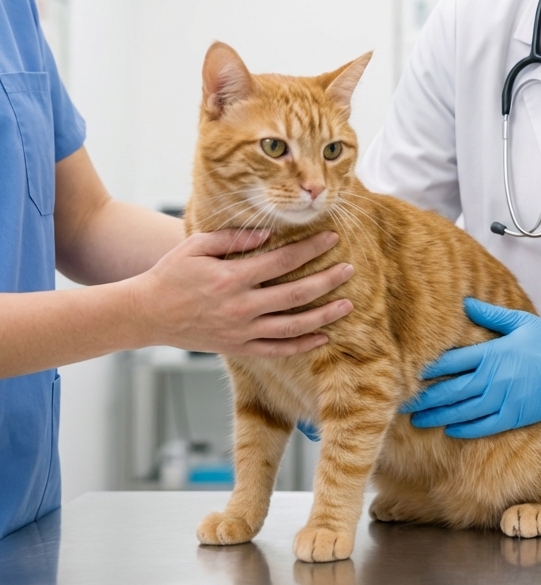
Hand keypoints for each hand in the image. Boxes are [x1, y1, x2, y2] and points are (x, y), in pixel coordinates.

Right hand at [132, 229, 353, 356]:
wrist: (146, 314)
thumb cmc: (171, 274)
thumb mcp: (197, 247)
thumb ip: (233, 239)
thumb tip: (268, 235)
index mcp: (232, 278)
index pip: (282, 261)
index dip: (310, 249)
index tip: (332, 239)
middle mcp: (240, 307)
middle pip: (296, 294)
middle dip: (327, 280)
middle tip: (350, 269)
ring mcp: (241, 331)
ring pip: (293, 326)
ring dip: (324, 316)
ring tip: (347, 304)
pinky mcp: (238, 347)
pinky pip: (277, 350)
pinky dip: (302, 346)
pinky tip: (323, 337)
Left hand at [402, 298, 540, 437]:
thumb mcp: (521, 321)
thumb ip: (490, 314)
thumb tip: (464, 302)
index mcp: (493, 352)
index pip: (452, 362)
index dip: (428, 368)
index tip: (409, 372)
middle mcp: (495, 377)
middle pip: (451, 390)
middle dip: (424, 398)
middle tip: (402, 403)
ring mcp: (505, 399)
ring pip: (463, 411)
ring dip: (438, 416)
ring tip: (418, 420)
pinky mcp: (515, 415)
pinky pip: (484, 426)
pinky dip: (465, 428)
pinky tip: (450, 429)